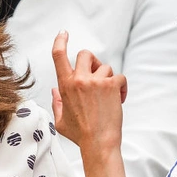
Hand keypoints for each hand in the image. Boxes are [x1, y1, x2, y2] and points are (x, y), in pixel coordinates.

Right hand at [51, 31, 127, 176]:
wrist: (98, 143)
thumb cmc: (79, 135)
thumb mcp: (61, 121)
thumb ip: (57, 103)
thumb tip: (54, 91)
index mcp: (64, 85)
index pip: (58, 55)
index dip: (60, 41)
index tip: (63, 33)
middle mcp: (79, 79)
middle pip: (85, 54)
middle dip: (92, 61)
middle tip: (97, 76)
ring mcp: (95, 82)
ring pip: (105, 67)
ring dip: (108, 79)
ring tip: (109, 96)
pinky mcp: (111, 86)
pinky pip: (120, 77)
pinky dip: (122, 86)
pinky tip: (120, 98)